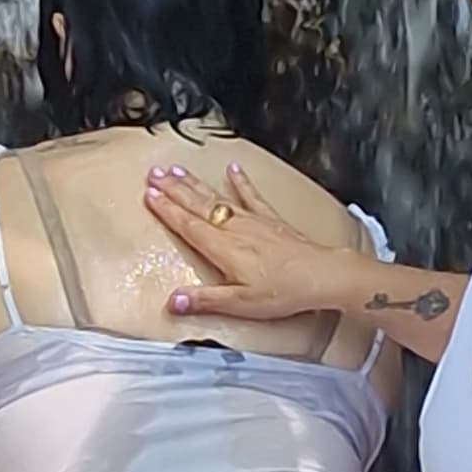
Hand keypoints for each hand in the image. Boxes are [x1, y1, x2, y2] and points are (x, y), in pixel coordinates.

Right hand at [143, 157, 361, 326]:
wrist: (321, 276)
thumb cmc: (283, 291)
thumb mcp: (239, 303)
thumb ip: (204, 301)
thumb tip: (173, 302)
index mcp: (222, 248)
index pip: (187, 225)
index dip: (167, 210)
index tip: (149, 194)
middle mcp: (234, 229)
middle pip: (197, 205)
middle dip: (173, 189)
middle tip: (154, 173)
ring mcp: (253, 221)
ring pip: (217, 197)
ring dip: (195, 183)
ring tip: (177, 169)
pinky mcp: (271, 220)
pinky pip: (251, 196)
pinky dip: (241, 181)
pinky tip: (233, 168)